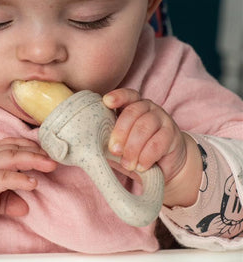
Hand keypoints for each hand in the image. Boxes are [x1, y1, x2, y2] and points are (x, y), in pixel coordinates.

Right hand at [0, 138, 56, 234]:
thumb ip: (8, 198)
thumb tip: (25, 207)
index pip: (13, 144)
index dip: (31, 147)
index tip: (47, 153)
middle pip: (16, 148)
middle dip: (38, 152)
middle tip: (55, 158)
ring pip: (13, 157)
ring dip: (34, 160)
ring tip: (50, 166)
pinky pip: (4, 177)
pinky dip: (20, 178)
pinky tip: (33, 183)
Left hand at [103, 88, 201, 206]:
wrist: (165, 164)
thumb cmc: (135, 151)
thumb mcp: (120, 144)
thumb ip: (109, 140)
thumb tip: (90, 147)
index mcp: (133, 105)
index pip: (127, 95)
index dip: (117, 97)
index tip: (106, 102)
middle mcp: (148, 108)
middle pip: (133, 112)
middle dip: (121, 131)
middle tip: (114, 150)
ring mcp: (162, 119)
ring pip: (145, 127)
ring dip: (133, 147)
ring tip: (128, 163)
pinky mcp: (172, 134)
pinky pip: (158, 142)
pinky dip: (147, 156)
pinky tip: (141, 166)